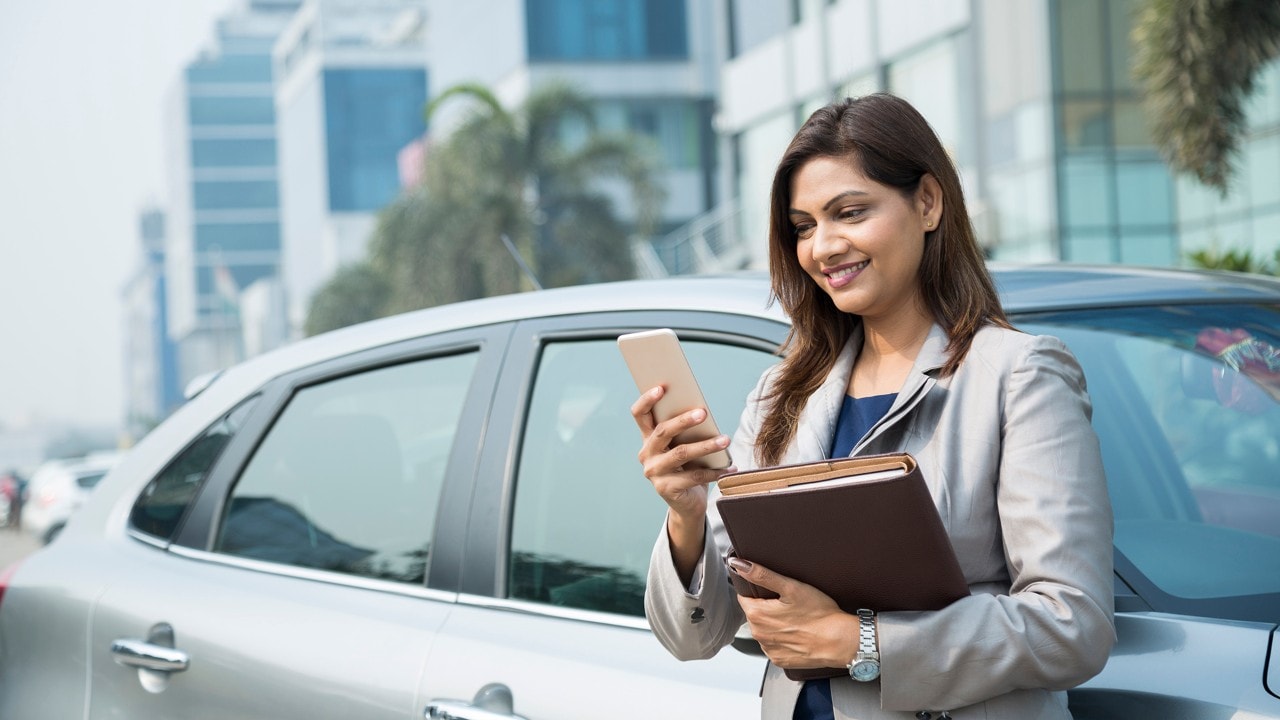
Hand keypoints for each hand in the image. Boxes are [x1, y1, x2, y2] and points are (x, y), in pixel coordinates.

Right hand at [630, 385, 733, 522]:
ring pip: (681, 453)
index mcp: (648, 439)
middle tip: (703, 412)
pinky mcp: (666, 489)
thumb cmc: (688, 468)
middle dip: (683, 420)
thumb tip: (702, 411)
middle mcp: (646, 454)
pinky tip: (730, 466)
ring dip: (706, 445)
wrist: (687, 504)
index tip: (662, 388)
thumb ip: (686, 432)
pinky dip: (715, 471)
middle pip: (662, 432)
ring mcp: (654, 473)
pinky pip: (694, 476)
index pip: (640, 415)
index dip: (647, 400)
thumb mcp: (684, 446)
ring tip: (725, 440)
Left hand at [728, 558, 861, 669]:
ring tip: (794, 619)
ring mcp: (769, 649)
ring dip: (773, 624)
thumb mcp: (790, 587)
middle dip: (766, 607)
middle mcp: (758, 634)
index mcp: (757, 615)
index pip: (744, 597)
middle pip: (754, 613)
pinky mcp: (780, 659)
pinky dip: (781, 639)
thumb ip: (762, 574)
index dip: (757, 591)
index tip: (773, 592)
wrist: (838, 641)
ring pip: (764, 629)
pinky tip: (796, 633)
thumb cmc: (818, 614)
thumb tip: (739, 565)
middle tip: (788, 604)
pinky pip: (774, 645)